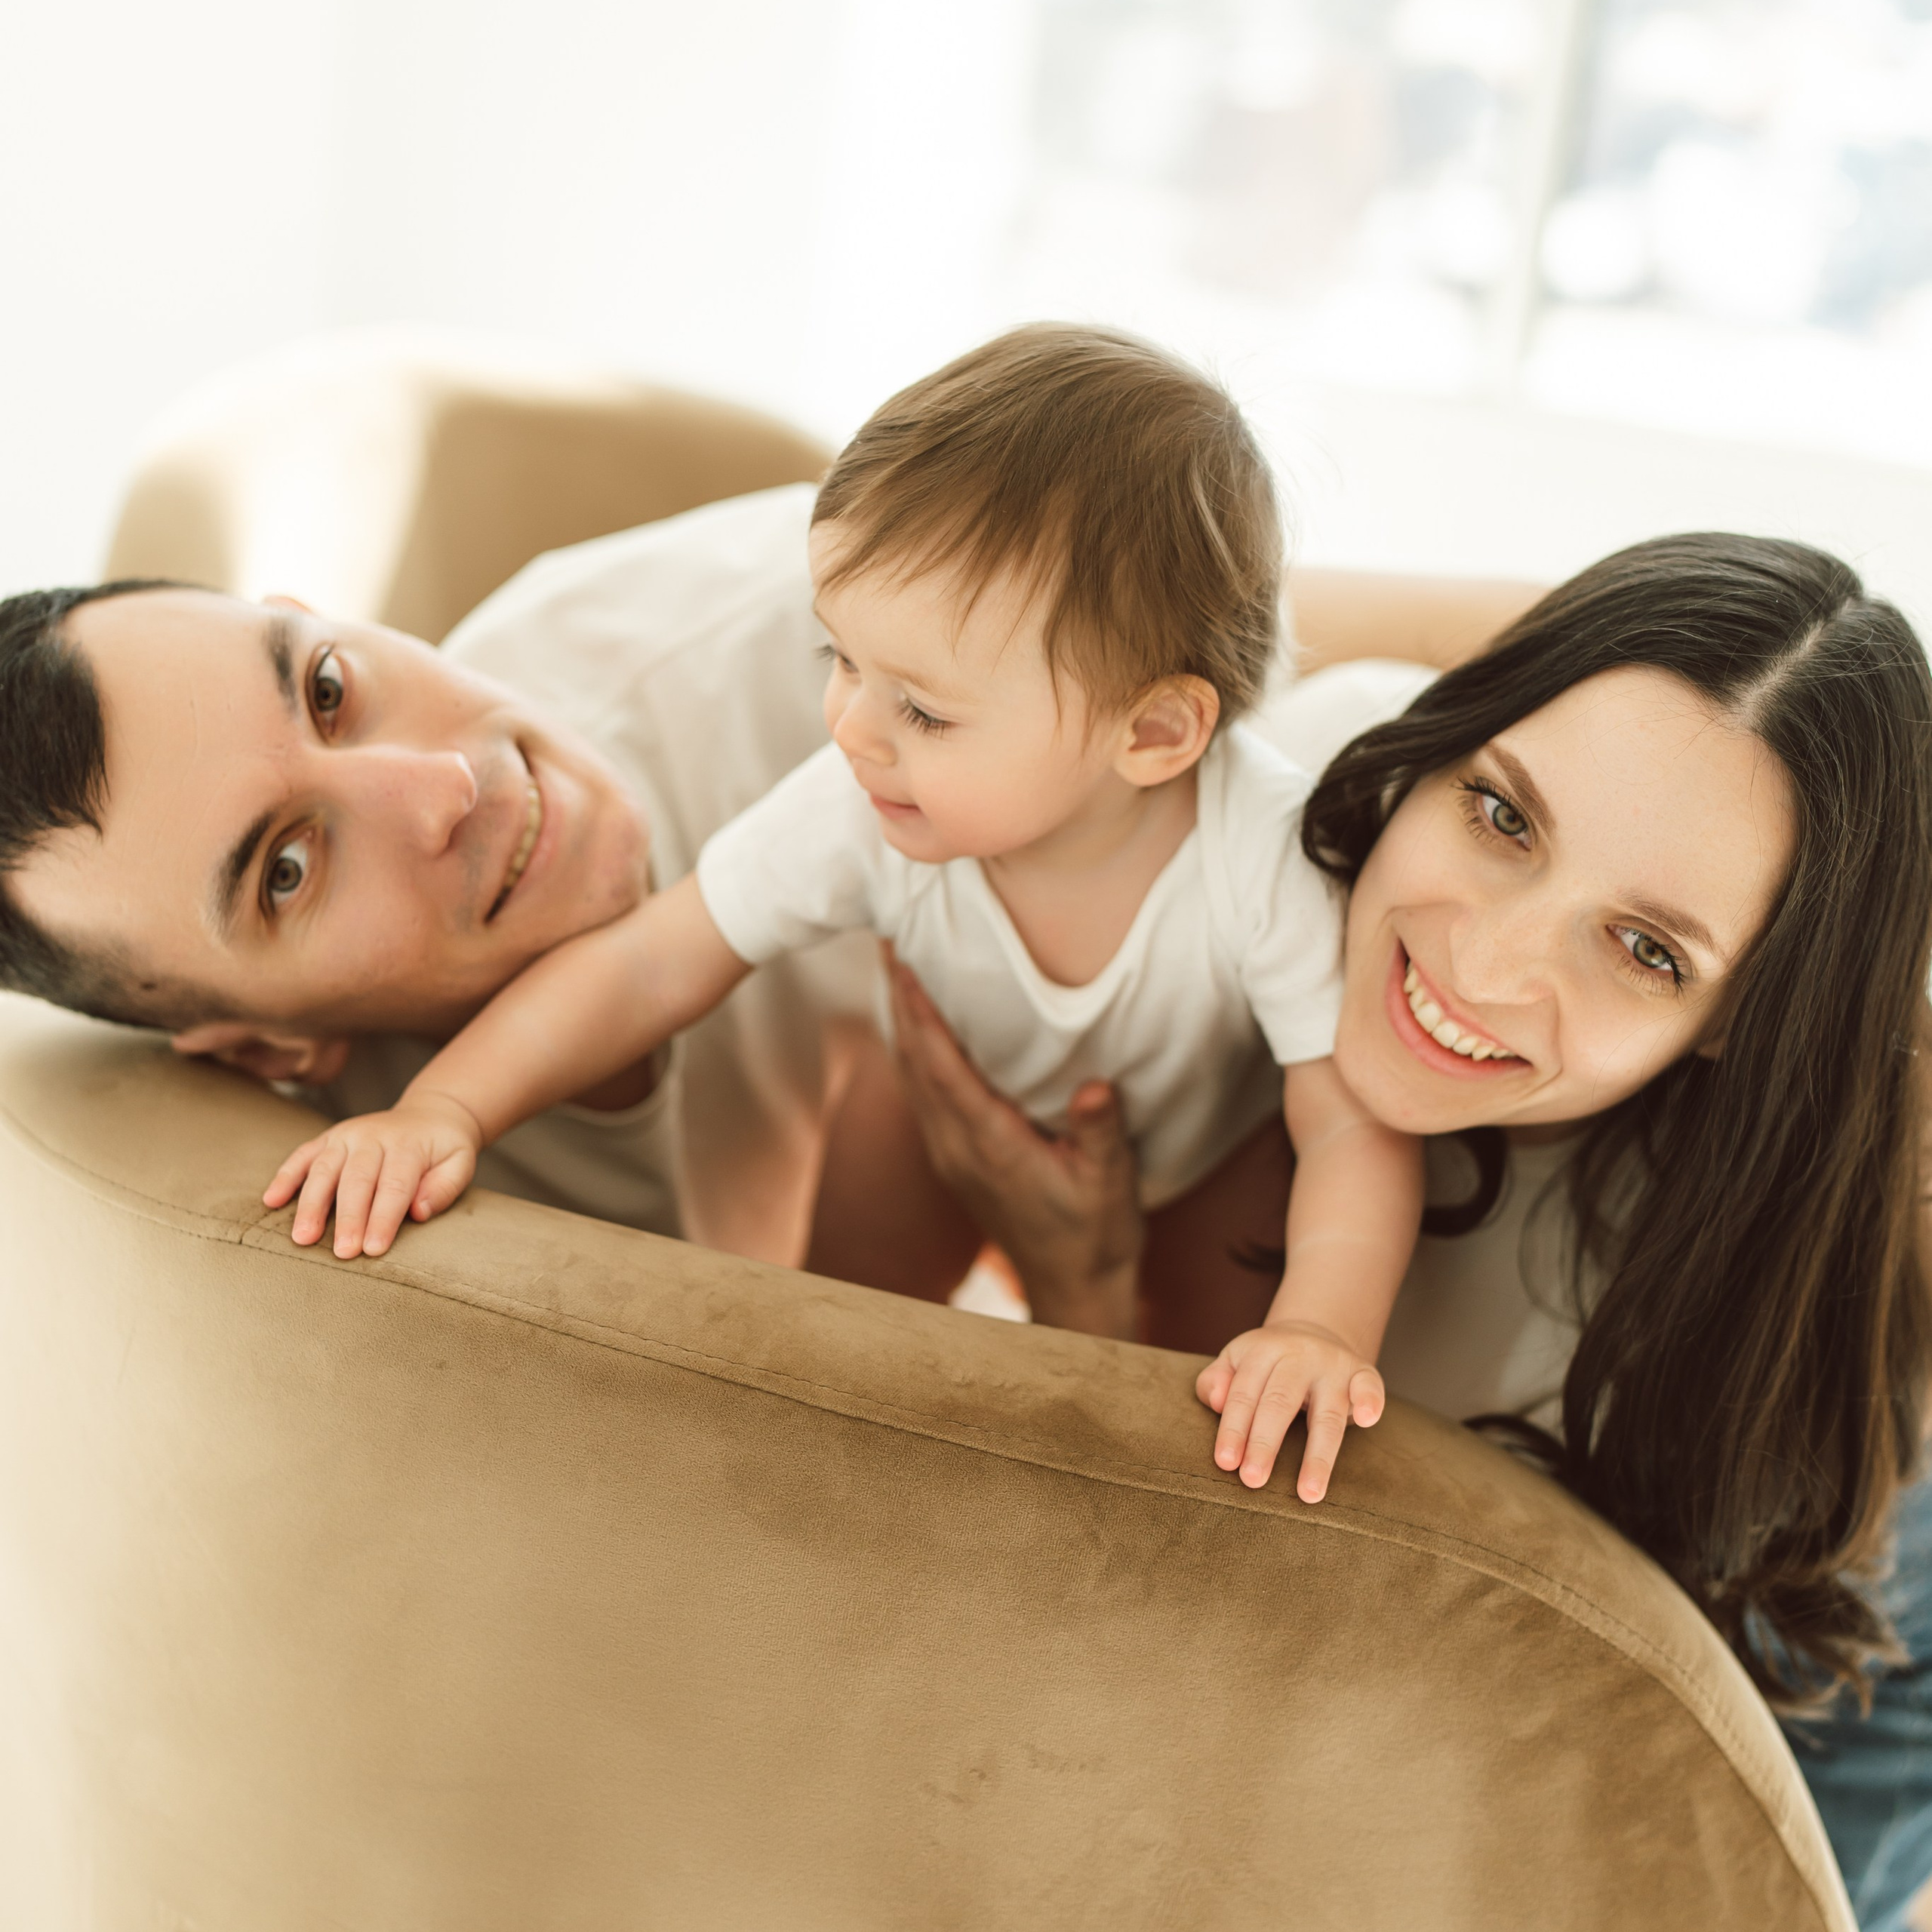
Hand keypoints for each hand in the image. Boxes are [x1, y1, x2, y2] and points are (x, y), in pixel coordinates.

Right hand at [262, 1089, 483, 1258]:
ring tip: (302, 1238)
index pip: (395, 1186)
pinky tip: (271, 1201)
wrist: (430, 1115)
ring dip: (311, 1205)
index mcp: (408, 1145)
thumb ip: (443, 1187)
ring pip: (324, 1170)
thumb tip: (418, 1213)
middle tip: (342, 1253)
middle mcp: (373, 1137)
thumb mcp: (460, 1163)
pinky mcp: (328, 1138)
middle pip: (357, 1180)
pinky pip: (302, 1155)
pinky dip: (285, 1177)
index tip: (374, 1249)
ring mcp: (346, 1135)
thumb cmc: (443, 1150)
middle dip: (349, 1218)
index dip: (383, 1218)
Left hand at [884, 946, 1144, 1338]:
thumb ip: (1099, 1133)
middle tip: (887, 941)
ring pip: (910, 1077)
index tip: (902, 962)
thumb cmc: (1096, 1233)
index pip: (941, 1066)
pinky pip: (920, 1094)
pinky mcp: (954, 1161)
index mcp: (989, 1145)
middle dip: (899, 999)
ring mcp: (949, 1156)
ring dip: (901, 1022)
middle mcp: (956, 1147)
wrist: (1074, 1288)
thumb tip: (1094, 1088)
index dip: (920, 1012)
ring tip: (895, 968)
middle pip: (912, 1061)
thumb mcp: (1111, 1183)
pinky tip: (915, 1028)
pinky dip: (912, 1052)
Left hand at [1195, 1319, 1384, 1500]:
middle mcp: (1299, 1355)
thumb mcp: (1234, 1363)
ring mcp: (1333, 1365)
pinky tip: (1366, 1420)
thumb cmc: (1265, 1365)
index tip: (1226, 1464)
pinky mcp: (1363, 1373)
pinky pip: (1369, 1385)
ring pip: (1325, 1413)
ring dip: (1318, 1455)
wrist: (1313, 1335)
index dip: (1234, 1429)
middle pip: (1279, 1402)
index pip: (1245, 1394)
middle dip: (1264, 1444)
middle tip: (1252, 1480)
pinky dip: (1370, 1400)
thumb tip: (1216, 1402)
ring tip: (1309, 1493)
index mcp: (1262, 1350)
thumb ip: (1214, 1382)